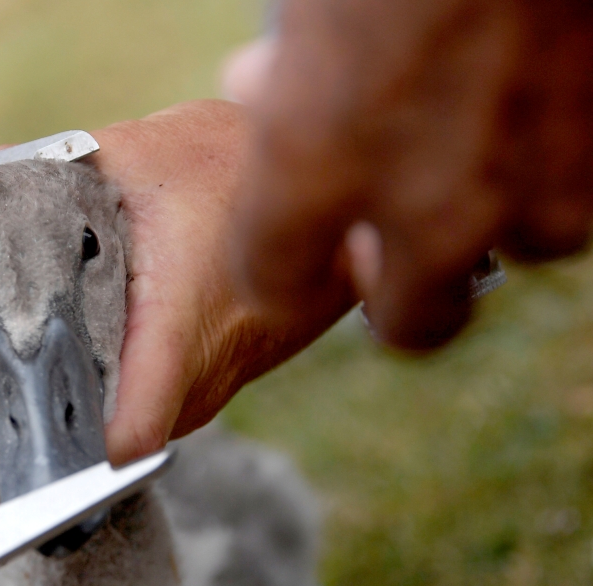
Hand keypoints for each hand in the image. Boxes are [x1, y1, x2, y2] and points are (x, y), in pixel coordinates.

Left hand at [0, 101, 354, 513]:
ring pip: (109, 434)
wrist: (312, 193)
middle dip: (19, 437)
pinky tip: (29, 367)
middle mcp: (194, 379)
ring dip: (43, 419)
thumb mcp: (142, 153)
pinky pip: (127, 410)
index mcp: (181, 328)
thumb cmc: (238, 171)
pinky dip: (74, 400)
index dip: (54, 465)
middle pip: (98, 449)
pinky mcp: (195, 382)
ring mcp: (197, 389)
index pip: (123, 435)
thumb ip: (57, 168)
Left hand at [225, 0, 592, 349]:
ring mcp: (537, 177)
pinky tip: (542, 109)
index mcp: (315, 161)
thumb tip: (254, 87)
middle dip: (403, 298)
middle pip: (415, 325)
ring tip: (488, 154)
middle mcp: (430, 198)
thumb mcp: (306, 7)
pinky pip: (592, 188)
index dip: (276, 267)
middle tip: (397, 250)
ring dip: (503, 217)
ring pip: (527, 248)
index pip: (273, 279)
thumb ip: (282, 71)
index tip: (287, 252)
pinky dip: (567, 163)